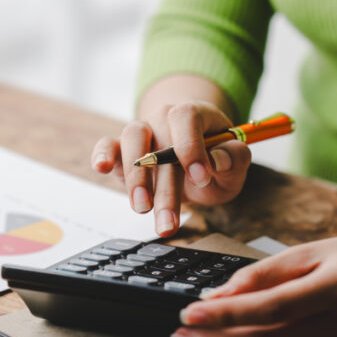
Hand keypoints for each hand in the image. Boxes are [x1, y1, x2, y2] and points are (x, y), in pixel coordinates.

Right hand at [91, 101, 251, 236]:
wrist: (193, 162)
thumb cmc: (213, 162)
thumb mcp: (234, 166)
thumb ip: (235, 159)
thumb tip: (218, 160)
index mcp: (194, 115)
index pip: (187, 117)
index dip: (191, 146)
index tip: (201, 179)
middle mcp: (164, 118)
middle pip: (159, 141)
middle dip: (164, 187)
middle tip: (169, 221)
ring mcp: (142, 131)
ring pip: (132, 141)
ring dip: (136, 178)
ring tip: (142, 208)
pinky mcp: (121, 149)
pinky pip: (107, 144)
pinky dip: (102, 154)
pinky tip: (102, 168)